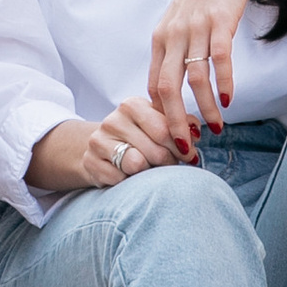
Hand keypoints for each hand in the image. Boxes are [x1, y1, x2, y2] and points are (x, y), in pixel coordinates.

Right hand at [25, 96, 187, 195]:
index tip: (190, 155)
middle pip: (155, 150)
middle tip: (171, 166)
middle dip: (169, 162)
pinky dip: (129, 182)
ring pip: (137, 165)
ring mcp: (98, 141)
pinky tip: (129, 176)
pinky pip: (120, 179)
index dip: (182, 146)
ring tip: (150, 169)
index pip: (165, 128)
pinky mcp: (90, 162)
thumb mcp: (158, 123)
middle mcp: (113, 120)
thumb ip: (181, 123)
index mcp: (132, 105)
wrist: (100, 149)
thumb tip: (196, 132)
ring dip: (149, 172)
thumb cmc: (138, 136)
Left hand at [146, 0, 267, 133]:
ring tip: (216, 127)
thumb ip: (172, 55)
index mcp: (160, 40)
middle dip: (175, 122)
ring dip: (204, 108)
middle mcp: (173, 35)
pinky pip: (219, 59)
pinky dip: (224, 83)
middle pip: (167, 89)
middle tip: (184, 147)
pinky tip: (227, 100)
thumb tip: (168, 95)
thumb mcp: (178, 25)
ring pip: (195, 78)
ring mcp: (196, 28)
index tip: (172, 136)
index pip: (153, 87)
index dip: (161, 116)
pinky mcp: (219, 22)